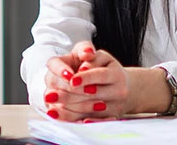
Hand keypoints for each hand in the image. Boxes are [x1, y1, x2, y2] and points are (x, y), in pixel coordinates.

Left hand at [42, 42, 169, 120]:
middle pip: (93, 94)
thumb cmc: (105, 68)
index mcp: (114, 72)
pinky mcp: (111, 116)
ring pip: (90, 109)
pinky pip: (92, 121)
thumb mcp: (99, 56)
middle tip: (50, 96)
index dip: (86, 78)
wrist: (126, 86)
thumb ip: (88, 55)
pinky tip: (63, 118)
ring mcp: (116, 105)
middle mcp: (119, 89)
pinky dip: (76, 120)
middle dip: (69, 95)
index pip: (100, 75)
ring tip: (51, 107)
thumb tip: (83, 67)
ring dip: (69, 109)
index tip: (72, 80)